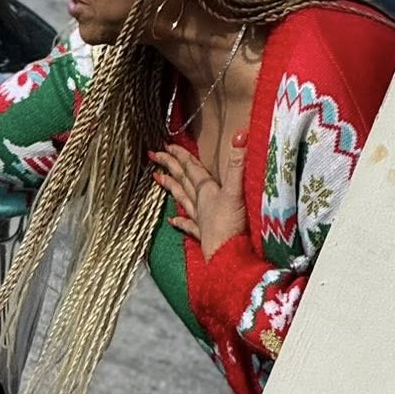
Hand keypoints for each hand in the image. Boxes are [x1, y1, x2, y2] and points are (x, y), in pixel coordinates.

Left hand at [150, 140, 247, 259]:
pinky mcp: (204, 236)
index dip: (180, 155)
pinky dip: (180, 222)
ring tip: (157, 179)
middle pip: (183, 180)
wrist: (229, 258)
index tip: (166, 145)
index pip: (192, 168)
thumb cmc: (231, 226)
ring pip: (182, 199)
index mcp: (207, 191)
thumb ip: (238, 164)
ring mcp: (201, 220)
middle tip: (153, 155)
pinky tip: (172, 221)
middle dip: (170, 166)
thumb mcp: (236, 191)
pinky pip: (188, 227)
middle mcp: (201, 203)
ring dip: (171, 188)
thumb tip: (240, 134)